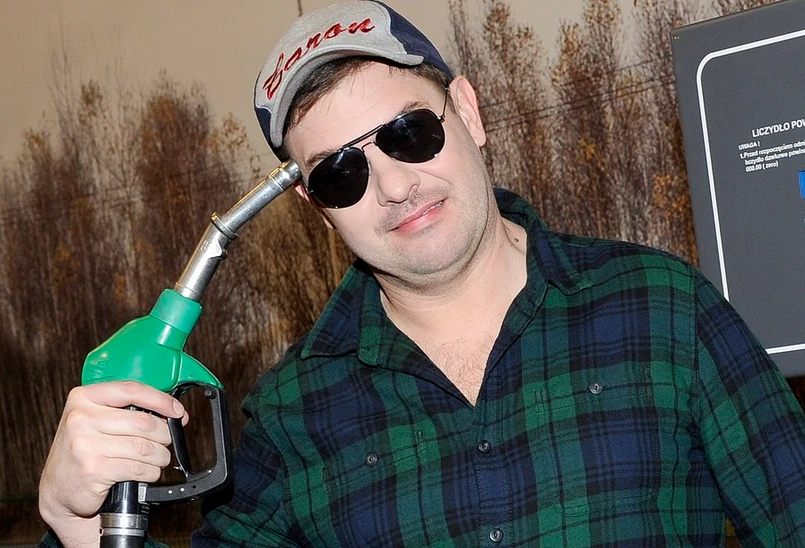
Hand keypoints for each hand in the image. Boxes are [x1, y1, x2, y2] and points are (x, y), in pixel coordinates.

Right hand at [38, 381, 187, 546]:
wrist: (58, 490)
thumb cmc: (84, 451)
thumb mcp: (96, 420)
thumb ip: (127, 410)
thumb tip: (174, 412)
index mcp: (83, 397)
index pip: (132, 390)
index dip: (161, 400)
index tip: (177, 411)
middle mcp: (81, 418)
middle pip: (144, 422)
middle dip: (164, 435)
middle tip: (165, 442)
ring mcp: (85, 445)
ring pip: (145, 447)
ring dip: (160, 456)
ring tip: (157, 459)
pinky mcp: (93, 470)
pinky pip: (138, 468)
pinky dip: (150, 472)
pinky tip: (146, 472)